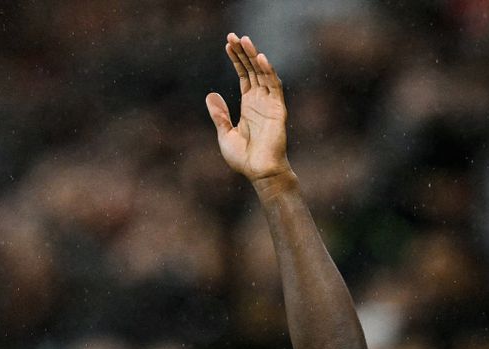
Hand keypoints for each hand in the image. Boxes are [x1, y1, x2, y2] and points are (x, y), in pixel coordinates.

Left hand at [206, 34, 293, 186]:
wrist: (260, 173)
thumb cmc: (244, 159)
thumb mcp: (225, 135)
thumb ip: (219, 115)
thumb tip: (210, 94)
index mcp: (249, 106)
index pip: (244, 76)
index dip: (236, 60)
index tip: (228, 44)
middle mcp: (260, 101)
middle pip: (252, 70)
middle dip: (243, 53)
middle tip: (234, 36)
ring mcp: (270, 104)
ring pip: (263, 73)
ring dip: (254, 56)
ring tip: (244, 40)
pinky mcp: (278, 109)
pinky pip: (274, 86)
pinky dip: (268, 71)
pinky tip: (260, 58)